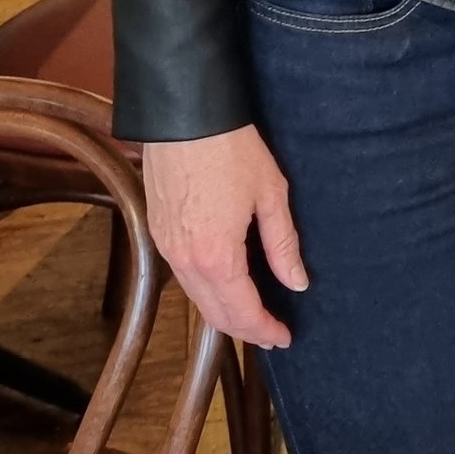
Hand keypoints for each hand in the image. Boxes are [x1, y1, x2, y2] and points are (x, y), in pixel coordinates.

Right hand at [142, 124, 306, 348]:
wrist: (184, 116)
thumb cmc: (232, 149)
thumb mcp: (270, 193)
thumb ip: (283, 244)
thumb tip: (297, 282)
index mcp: (217, 256)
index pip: (242, 312)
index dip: (265, 330)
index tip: (285, 337)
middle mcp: (185, 261)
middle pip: (215, 314)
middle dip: (244, 329)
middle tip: (271, 333)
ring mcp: (166, 248)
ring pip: (196, 298)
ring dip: (223, 312)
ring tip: (252, 313)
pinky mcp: (157, 232)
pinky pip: (182, 276)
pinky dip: (205, 290)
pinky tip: (224, 283)